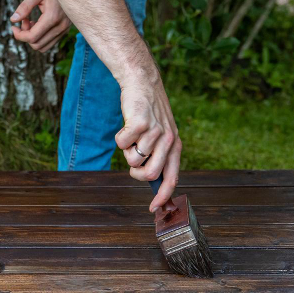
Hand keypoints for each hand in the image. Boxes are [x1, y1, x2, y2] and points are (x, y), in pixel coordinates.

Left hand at [9, 0, 70, 52]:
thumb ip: (24, 7)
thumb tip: (13, 20)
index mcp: (52, 17)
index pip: (32, 37)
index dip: (19, 35)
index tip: (13, 26)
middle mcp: (60, 27)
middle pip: (36, 45)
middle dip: (25, 36)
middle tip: (24, 20)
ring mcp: (64, 30)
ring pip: (43, 47)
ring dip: (33, 38)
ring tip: (30, 22)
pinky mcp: (65, 30)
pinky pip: (49, 42)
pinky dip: (40, 37)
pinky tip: (38, 23)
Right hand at [114, 74, 181, 212]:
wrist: (142, 83)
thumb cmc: (148, 113)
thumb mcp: (161, 134)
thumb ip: (159, 156)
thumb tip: (151, 180)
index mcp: (175, 146)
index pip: (171, 178)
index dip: (163, 196)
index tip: (154, 209)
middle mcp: (168, 140)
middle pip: (150, 174)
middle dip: (137, 173)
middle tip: (133, 159)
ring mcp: (155, 131)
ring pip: (133, 159)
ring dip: (127, 150)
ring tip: (132, 135)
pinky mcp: (140, 123)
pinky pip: (122, 144)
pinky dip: (119, 138)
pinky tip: (126, 127)